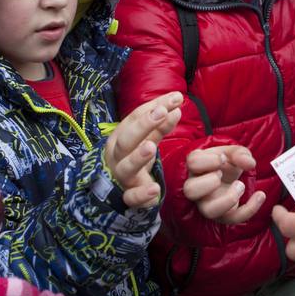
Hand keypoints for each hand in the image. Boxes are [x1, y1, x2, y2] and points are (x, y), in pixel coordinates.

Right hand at [104, 92, 182, 208]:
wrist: (116, 189)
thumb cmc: (133, 157)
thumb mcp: (146, 139)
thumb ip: (161, 125)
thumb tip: (177, 105)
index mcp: (120, 137)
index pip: (134, 118)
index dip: (153, 107)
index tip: (175, 98)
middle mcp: (117, 155)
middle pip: (127, 139)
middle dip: (143, 125)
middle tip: (162, 112)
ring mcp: (121, 176)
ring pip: (126, 167)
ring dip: (138, 157)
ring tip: (151, 147)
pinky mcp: (127, 197)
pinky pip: (132, 198)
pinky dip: (142, 195)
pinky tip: (155, 190)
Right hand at [183, 145, 265, 224]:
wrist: (229, 179)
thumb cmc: (226, 164)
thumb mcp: (233, 153)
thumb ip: (240, 154)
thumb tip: (249, 164)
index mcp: (196, 168)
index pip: (192, 163)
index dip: (209, 160)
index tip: (223, 158)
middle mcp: (197, 188)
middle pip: (190, 190)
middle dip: (210, 181)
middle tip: (221, 175)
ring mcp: (207, 204)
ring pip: (207, 211)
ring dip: (227, 199)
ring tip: (240, 186)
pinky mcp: (222, 216)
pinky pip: (232, 218)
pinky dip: (250, 209)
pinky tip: (260, 195)